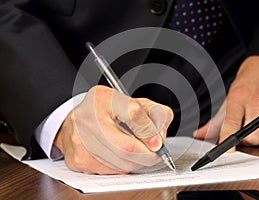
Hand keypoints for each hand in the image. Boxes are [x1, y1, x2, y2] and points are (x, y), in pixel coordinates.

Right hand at [54, 85, 172, 173]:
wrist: (75, 122)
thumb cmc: (106, 111)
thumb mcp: (132, 102)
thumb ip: (153, 113)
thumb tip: (160, 137)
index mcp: (103, 98)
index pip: (134, 113)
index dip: (151, 131)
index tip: (158, 141)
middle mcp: (88, 118)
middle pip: (126, 147)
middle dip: (148, 155)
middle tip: (155, 154)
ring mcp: (80, 141)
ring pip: (121, 164)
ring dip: (136, 162)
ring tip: (136, 152)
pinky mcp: (78, 160)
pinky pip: (112, 172)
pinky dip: (122, 167)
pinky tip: (119, 156)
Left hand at [194, 55, 258, 148]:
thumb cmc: (243, 88)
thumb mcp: (226, 103)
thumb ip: (213, 123)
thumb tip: (199, 135)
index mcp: (236, 99)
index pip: (232, 122)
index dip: (229, 137)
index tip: (229, 150)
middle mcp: (255, 102)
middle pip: (253, 138)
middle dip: (248, 141)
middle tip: (246, 131)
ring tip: (258, 128)